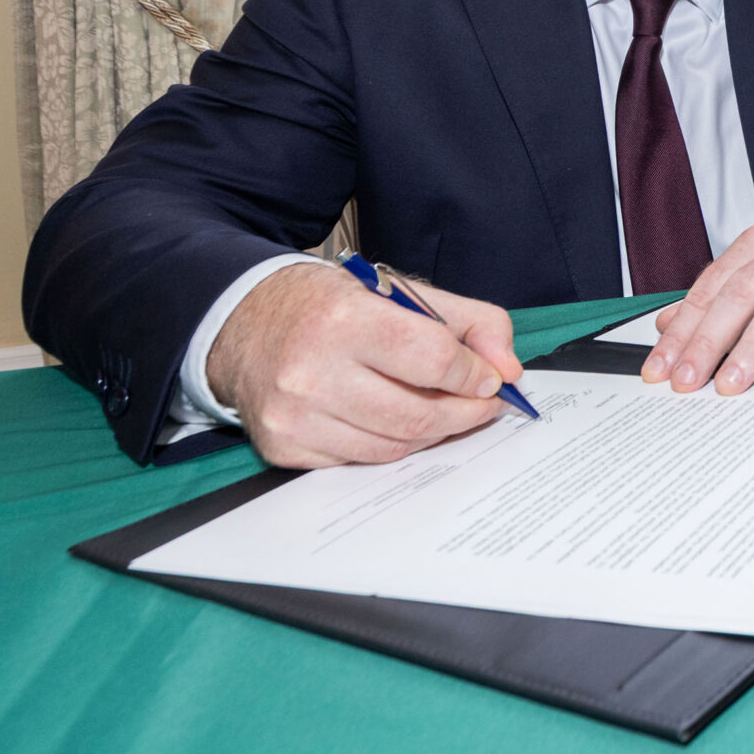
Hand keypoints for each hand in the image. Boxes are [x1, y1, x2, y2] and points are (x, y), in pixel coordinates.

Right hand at [206, 263, 522, 467]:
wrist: (245, 323)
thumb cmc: (329, 306)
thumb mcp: (400, 292)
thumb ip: (469, 322)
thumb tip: (509, 369)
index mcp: (344, 320)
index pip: (434, 359)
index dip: (474, 374)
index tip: (490, 378)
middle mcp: (312, 371)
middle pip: (417, 414)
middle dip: (465, 413)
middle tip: (482, 404)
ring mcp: (294, 415)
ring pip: (393, 446)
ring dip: (432, 433)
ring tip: (443, 411)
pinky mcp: (283, 446)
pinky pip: (360, 462)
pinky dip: (389, 445)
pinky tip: (394, 421)